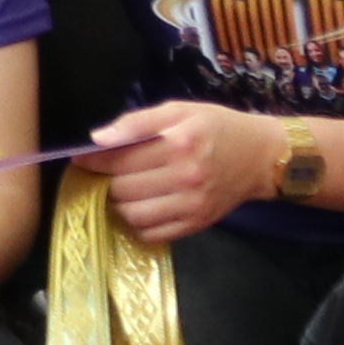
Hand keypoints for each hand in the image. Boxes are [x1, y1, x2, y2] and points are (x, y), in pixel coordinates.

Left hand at [89, 100, 268, 245]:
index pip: (120, 159)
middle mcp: (186, 177)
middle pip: (122, 189)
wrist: (262, 157)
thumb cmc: (217, 128)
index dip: (93, 161)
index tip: (81, 159)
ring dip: (119, 204)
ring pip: (133, 215)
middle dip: (105, 182)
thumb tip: (97, 139)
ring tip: (122, 191)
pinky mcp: (197, 224)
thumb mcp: (180, 110)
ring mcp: (192, 205)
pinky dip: (137, 224)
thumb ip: (137, 122)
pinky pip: (152, 233)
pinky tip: (140, 208)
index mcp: (179, 144)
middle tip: (104, 175)